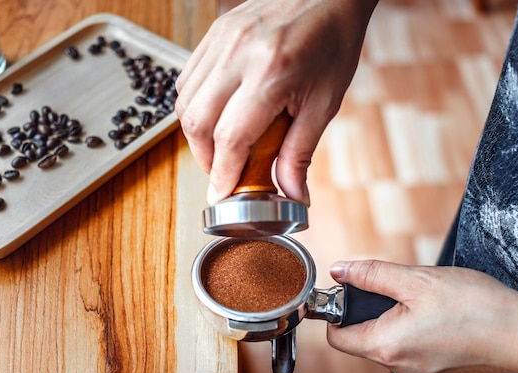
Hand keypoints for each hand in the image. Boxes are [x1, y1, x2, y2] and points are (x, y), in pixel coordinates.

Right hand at [175, 0, 377, 204]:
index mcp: (271, 73)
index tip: (222, 195)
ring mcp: (221, 40)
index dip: (223, 174)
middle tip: (224, 172)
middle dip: (205, 158)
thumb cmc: (332, 43)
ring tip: (220, 146)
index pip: (231, 137)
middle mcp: (238, 54)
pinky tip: (215, 115)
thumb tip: (292, 194)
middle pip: (197, 122)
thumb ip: (300, 151)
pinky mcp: (214, 34)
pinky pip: (187, 80)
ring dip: (196, 134)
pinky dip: (194, 106)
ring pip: (185, 102)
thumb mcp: (325, 102)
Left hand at [326, 260, 517, 372]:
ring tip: (431, 305)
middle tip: (404, 290)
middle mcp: (401, 369)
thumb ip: (372, 274)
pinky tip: (446, 321)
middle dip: (377, 310)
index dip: (338, 311)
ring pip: (394, 343)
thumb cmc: (478, 309)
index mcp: (386, 347)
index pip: (337, 337)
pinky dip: (422, 335)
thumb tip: (341, 270)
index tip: (350, 292)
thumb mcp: (417, 279)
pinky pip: (417, 353)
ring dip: (402, 321)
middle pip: (366, 338)